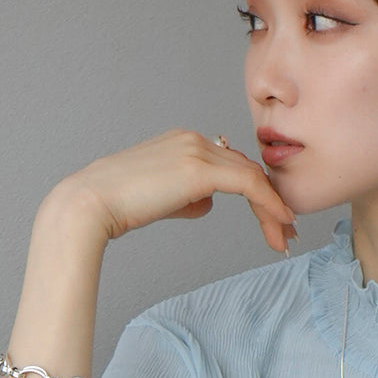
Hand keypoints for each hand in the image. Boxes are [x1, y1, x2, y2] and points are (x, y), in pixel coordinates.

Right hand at [54, 128, 297, 251]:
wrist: (90, 204)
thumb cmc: (116, 206)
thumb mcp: (159, 199)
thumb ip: (187, 197)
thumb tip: (207, 204)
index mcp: (183, 142)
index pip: (231, 166)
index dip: (255, 193)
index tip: (271, 219)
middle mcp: (194, 139)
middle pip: (246, 171)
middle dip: (270, 203)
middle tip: (286, 232)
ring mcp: (198, 150)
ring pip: (252, 178)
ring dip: (273, 210)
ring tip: (284, 238)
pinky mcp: (201, 169)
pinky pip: (250, 184)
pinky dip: (270, 204)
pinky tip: (282, 222)